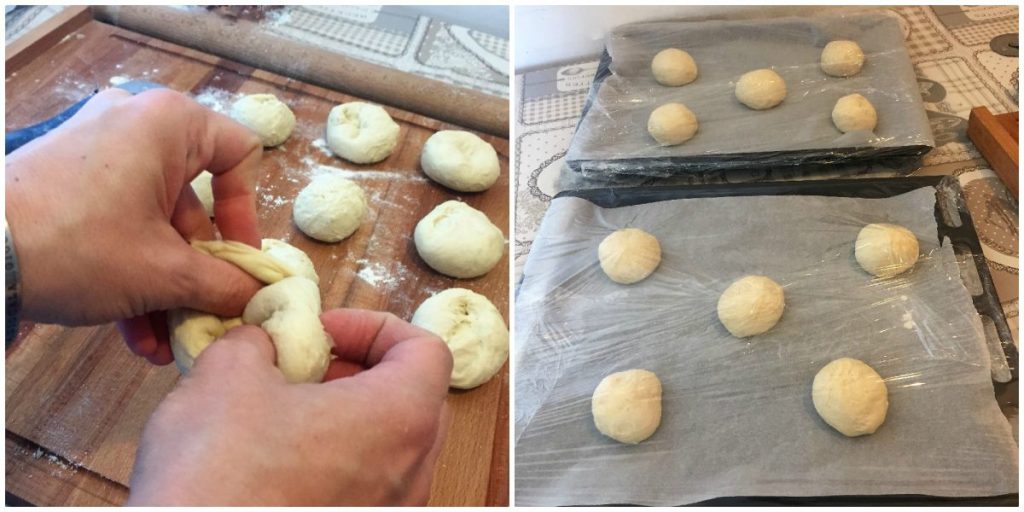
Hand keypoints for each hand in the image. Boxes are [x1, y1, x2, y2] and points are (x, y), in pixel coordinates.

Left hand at [5, 88, 264, 361]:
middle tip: (203, 316)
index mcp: (169, 125)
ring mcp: (97, 154)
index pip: (241, 155)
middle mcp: (136, 127)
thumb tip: (258, 296)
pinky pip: (120, 224)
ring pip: (155, 224)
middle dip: (199, 273)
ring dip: (166, 288)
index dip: (248, 216)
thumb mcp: (165, 273)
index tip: (239, 264)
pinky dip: (133, 274)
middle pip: (194, 204)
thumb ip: (225, 284)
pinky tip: (135, 337)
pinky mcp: (68, 183)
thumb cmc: (79, 245)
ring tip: (163, 343)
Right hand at [127, 309, 453, 505]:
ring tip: (285, 414)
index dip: (375, 327)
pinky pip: (369, 486)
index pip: (427, 351)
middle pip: (416, 398)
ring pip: (393, 447)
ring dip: (348, 418)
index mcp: (400, 418)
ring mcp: (390, 511)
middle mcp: (411, 472)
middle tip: (307, 368)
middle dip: (362, 371)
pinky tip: (278, 461)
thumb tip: (261, 342)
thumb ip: (256, 341)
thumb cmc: (218, 477)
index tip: (324, 333)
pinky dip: (337, 461)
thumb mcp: (227, 375)